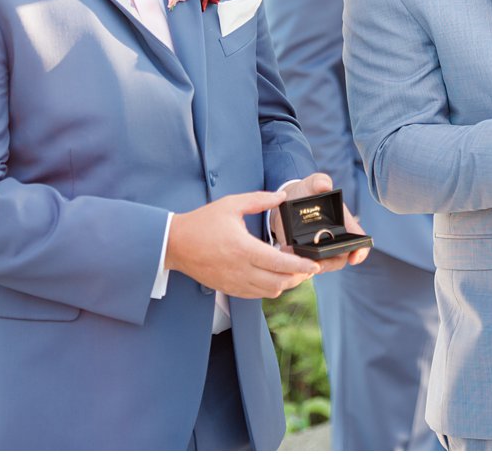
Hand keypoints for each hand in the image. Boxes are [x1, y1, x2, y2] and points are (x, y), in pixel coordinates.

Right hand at [166, 191, 318, 298]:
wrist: (175, 244)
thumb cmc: (202, 223)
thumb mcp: (231, 204)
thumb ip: (259, 199)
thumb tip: (282, 197)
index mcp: (243, 248)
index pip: (280, 264)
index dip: (301, 266)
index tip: (315, 264)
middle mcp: (240, 270)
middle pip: (280, 282)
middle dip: (299, 276)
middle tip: (308, 266)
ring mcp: (234, 282)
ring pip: (270, 292)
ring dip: (285, 283)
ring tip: (293, 270)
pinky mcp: (229, 289)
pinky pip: (256, 295)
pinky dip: (270, 288)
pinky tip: (274, 275)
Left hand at [271, 172, 370, 271]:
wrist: (288, 199)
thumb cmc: (308, 190)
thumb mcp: (314, 183)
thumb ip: (320, 181)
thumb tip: (325, 185)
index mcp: (344, 224)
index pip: (359, 241)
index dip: (361, 251)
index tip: (354, 257)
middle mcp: (335, 240)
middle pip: (340, 259)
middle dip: (329, 263)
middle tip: (317, 262)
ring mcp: (320, 249)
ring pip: (322, 265)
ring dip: (313, 267)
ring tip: (300, 261)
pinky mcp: (305, 255)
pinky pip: (305, 267)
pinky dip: (299, 267)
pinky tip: (289, 260)